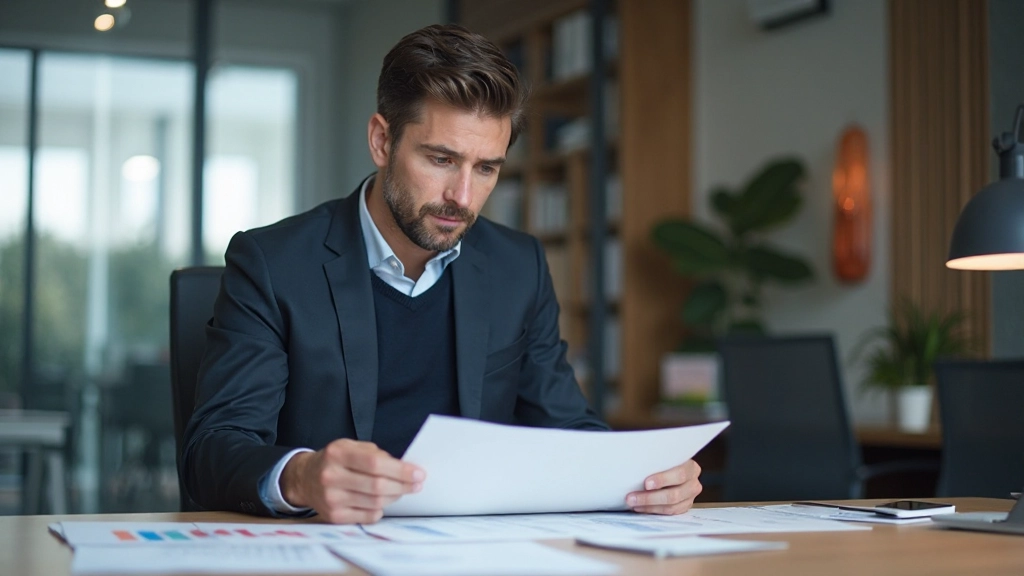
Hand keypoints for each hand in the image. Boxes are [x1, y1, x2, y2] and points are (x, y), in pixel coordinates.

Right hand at [280, 438, 424, 523]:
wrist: (304, 478)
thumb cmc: (334, 460)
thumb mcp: (351, 447)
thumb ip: (375, 454)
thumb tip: (404, 468)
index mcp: (337, 454)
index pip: (375, 464)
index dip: (400, 470)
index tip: (418, 473)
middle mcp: (331, 476)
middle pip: (377, 486)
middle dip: (403, 486)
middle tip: (417, 484)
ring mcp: (331, 499)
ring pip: (374, 503)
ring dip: (394, 497)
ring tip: (400, 491)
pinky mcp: (333, 516)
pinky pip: (367, 516)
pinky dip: (380, 509)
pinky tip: (380, 502)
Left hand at [626, 459, 701, 514]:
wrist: (671, 471)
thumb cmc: (664, 462)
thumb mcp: (664, 458)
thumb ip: (656, 460)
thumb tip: (635, 462)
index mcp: (691, 467)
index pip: (680, 474)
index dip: (663, 479)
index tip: (646, 483)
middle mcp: (693, 483)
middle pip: (674, 494)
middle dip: (650, 497)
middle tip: (632, 497)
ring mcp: (690, 497)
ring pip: (671, 506)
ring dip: (649, 505)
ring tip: (632, 503)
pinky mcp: (684, 507)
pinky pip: (669, 513)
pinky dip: (653, 510)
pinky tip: (640, 507)